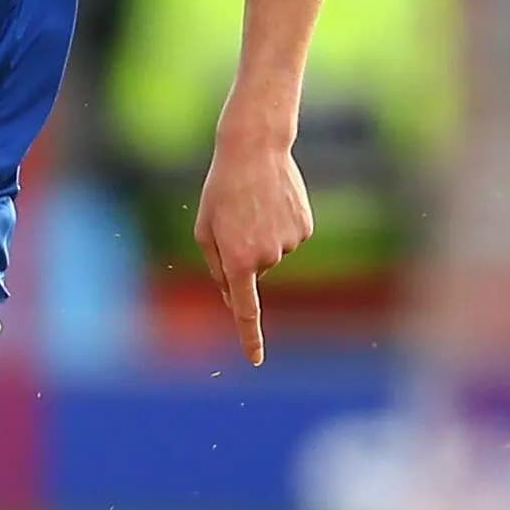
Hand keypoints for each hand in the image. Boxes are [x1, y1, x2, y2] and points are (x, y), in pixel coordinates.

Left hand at [195, 135, 314, 366]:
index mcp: (237, 261)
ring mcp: (289, 243)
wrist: (255, 150)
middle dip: (242, 251)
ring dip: (260, 234)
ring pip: (272, 254)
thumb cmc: (221, 191)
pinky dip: (279, 223)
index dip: (250, 337)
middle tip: (234, 217)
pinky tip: (273, 200)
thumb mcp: (205, 229)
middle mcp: (267, 257)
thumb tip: (235, 296)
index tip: (256, 360)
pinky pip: (288, 237)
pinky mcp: (305, 228)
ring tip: (253, 204)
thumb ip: (217, 267)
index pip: (245, 310)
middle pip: (253, 271)